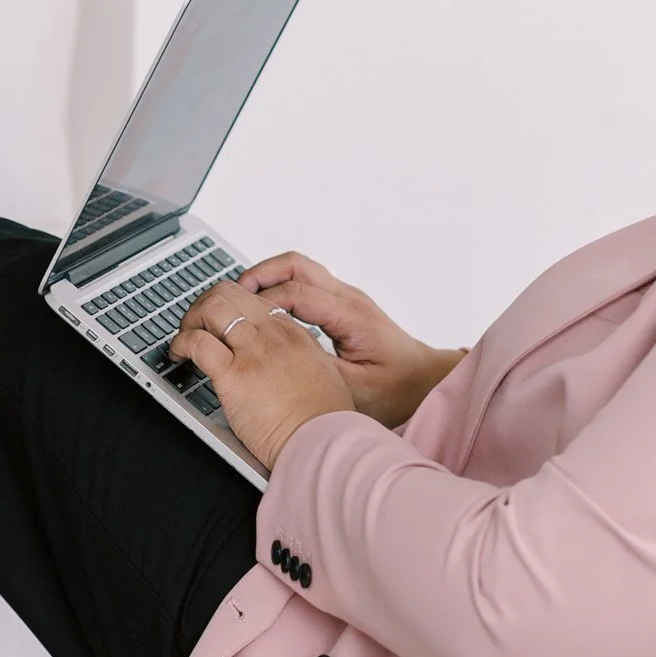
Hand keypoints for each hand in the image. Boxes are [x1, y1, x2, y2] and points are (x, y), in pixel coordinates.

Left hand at [170, 281, 354, 472]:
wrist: (322, 441)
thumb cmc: (322, 419)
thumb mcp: (321, 374)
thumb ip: (301, 359)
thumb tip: (286, 361)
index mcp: (293, 333)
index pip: (253, 300)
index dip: (230, 306)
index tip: (219, 322)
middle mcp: (272, 335)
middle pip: (230, 293)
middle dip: (205, 303)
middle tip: (196, 324)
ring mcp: (253, 351)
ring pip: (213, 307)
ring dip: (191, 318)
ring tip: (185, 336)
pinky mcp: (233, 375)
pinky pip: (197, 342)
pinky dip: (181, 342)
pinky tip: (178, 354)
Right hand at [237, 252, 464, 428]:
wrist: (424, 381)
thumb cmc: (397, 388)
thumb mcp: (356, 390)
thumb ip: (318, 372)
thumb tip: (279, 359)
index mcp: (351, 317)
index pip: (298, 294)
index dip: (263, 302)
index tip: (237, 317)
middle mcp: (348, 299)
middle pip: (296, 265)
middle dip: (259, 275)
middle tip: (231, 294)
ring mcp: (345, 298)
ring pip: (299, 267)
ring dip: (268, 276)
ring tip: (241, 297)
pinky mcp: (341, 305)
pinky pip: (304, 281)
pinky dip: (279, 286)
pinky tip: (263, 308)